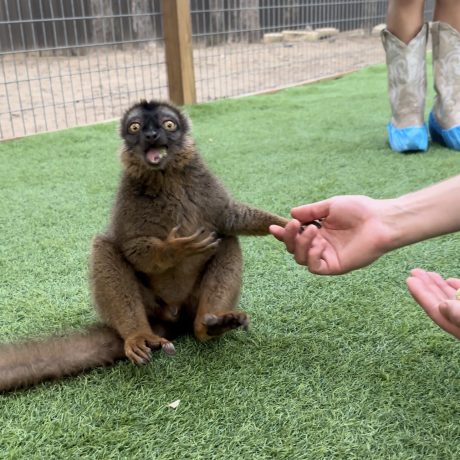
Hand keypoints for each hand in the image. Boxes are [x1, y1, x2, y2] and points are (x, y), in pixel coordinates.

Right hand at [270, 196, 393, 274]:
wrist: (381, 220)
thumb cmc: (359, 210)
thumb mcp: (330, 206)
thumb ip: (310, 211)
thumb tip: (291, 213)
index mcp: (319, 232)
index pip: (296, 236)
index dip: (284, 233)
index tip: (273, 227)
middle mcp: (321, 245)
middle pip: (294, 248)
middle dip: (290, 237)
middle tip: (294, 225)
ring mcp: (327, 256)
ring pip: (301, 258)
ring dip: (301, 244)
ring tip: (312, 230)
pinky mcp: (335, 266)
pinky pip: (315, 267)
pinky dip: (312, 256)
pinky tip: (319, 244)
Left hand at [406, 269, 459, 338]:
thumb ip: (459, 314)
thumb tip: (442, 305)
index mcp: (458, 327)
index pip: (434, 309)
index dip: (421, 294)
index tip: (409, 280)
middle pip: (440, 302)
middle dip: (426, 287)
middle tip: (414, 271)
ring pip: (452, 299)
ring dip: (439, 286)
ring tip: (428, 273)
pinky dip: (457, 288)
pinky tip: (450, 280)